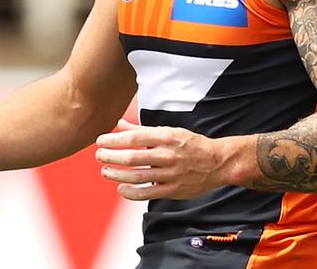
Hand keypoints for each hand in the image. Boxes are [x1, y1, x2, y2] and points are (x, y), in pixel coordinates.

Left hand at [95, 119, 232, 200]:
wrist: (217, 162)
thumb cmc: (190, 144)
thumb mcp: (169, 131)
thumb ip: (143, 130)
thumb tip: (120, 123)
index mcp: (166, 137)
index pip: (133, 137)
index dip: (113, 139)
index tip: (100, 141)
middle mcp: (168, 155)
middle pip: (132, 157)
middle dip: (111, 156)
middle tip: (99, 155)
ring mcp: (170, 174)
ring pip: (137, 176)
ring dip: (116, 174)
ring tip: (105, 171)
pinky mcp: (173, 190)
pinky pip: (147, 193)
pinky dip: (131, 192)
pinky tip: (120, 188)